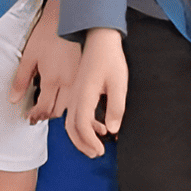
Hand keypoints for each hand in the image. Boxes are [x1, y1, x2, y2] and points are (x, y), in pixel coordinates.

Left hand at [11, 8, 78, 123]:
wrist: (65, 18)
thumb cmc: (47, 33)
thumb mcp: (28, 57)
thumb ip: (20, 81)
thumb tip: (13, 99)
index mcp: (52, 80)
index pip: (44, 108)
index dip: (35, 115)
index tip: (30, 116)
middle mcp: (68, 82)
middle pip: (58, 110)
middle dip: (46, 114)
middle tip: (37, 112)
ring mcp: (79, 78)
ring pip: (70, 105)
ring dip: (59, 108)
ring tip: (49, 104)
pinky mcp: (85, 72)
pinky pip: (78, 94)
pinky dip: (70, 100)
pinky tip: (63, 94)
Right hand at [66, 29, 128, 159]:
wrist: (99, 37)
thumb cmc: (110, 57)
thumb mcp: (119, 83)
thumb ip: (116, 108)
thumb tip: (112, 130)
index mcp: (84, 94)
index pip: (81, 125)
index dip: (89, 142)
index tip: (100, 150)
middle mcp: (75, 95)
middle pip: (70, 127)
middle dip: (81, 144)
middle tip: (95, 153)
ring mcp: (74, 93)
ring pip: (70, 121)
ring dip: (80, 136)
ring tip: (95, 145)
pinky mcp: (77, 90)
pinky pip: (75, 112)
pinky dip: (83, 125)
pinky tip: (98, 127)